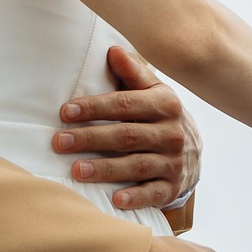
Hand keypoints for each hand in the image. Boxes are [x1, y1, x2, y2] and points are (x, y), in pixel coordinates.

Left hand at [55, 46, 200, 210]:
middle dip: (90, 139)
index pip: (125, 104)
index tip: (65, 112)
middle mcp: (171, 133)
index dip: (94, 107)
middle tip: (59, 142)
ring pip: (137, 165)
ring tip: (76, 170)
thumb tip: (113, 51)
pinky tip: (115, 200)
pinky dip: (135, 197)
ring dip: (105, 169)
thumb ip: (132, 72)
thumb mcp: (151, 91)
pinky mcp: (171, 187)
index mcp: (165, 104)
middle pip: (126, 135)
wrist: (192, 151)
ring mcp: (173, 162)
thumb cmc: (158, 115)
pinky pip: (153, 193)